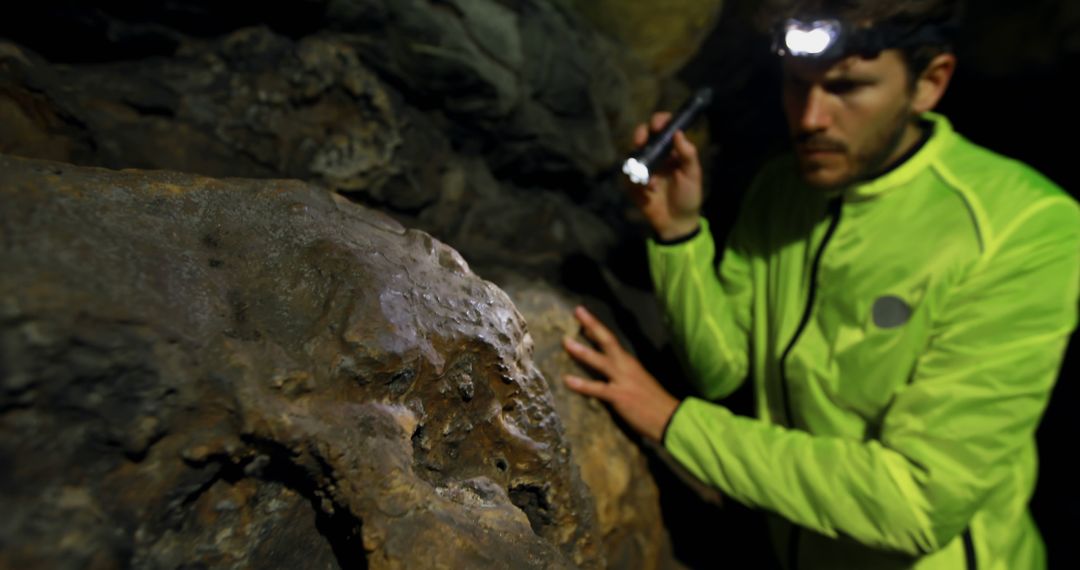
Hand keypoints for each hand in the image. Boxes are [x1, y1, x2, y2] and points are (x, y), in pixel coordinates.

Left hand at [561, 306, 679, 442]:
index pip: (612, 341)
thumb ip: (624, 374)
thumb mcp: (639, 382)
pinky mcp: (620, 396)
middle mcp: (626, 367)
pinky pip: (597, 388)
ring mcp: (623, 380)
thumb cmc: (654, 403)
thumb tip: (608, 369)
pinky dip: (582, 384)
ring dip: (582, 351)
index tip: (583, 316)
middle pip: (608, 341)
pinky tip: (568, 380)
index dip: (597, 328)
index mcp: (630, 363)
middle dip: (592, 325)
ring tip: (566, 343)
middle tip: (578, 311)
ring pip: (600, 361)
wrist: (670, 418)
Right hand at [630, 112, 703, 240]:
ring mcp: (643, 168)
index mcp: (671, 150)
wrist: (677, 223)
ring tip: (652, 180)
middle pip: (643, 135)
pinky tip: (649, 192)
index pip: (663, 128)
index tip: (658, 125)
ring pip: (632, 153)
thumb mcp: (693, 175)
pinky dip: (637, 182)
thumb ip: (688, 154)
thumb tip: (678, 132)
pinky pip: (628, 176)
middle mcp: (656, 155)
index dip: (659, 122)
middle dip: (641, 134)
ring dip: (640, 163)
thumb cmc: (688, 196)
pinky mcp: (633, 183)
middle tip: (642, 140)